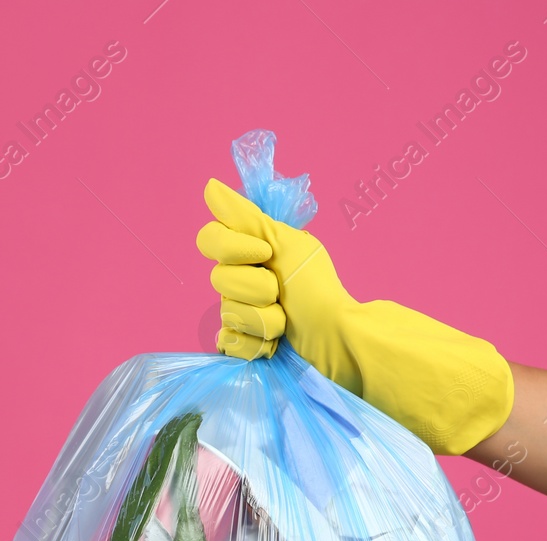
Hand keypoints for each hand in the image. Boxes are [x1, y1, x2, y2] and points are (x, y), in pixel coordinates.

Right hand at [196, 179, 514, 455]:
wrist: (337, 339)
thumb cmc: (318, 289)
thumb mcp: (286, 244)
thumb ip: (245, 216)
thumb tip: (209, 186)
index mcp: (249, 251)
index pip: (209, 240)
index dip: (232, 249)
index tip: (264, 255)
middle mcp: (240, 280)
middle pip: (217, 279)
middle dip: (255, 288)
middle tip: (281, 294)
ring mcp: (240, 315)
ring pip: (225, 313)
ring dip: (262, 319)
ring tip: (286, 324)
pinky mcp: (243, 347)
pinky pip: (228, 342)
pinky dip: (255, 345)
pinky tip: (275, 346)